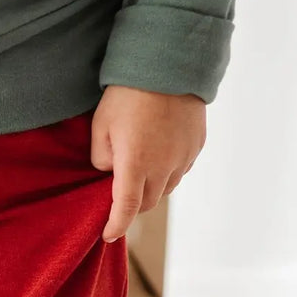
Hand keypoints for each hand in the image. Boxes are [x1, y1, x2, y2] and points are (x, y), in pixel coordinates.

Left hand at [90, 86, 205, 242]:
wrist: (169, 62)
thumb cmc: (127, 93)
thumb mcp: (101, 125)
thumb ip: (102, 158)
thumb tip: (112, 172)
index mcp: (135, 164)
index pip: (126, 208)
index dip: (116, 225)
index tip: (108, 234)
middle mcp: (163, 166)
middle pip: (148, 202)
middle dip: (133, 205)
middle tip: (120, 193)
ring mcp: (183, 157)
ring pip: (166, 189)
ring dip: (152, 188)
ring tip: (140, 170)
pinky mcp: (196, 146)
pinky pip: (180, 170)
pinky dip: (168, 172)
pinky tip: (158, 154)